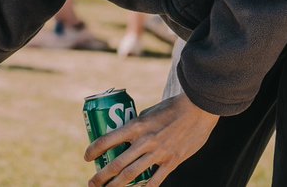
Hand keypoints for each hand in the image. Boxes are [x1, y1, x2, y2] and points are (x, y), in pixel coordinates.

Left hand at [85, 93, 218, 185]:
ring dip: (116, 186)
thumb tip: (126, 138)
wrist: (198, 109)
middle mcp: (145, 141)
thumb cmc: (172, 108)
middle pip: (117, 163)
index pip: (107, 140)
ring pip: (132, 175)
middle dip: (101, 176)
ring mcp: (159, 153)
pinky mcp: (172, 161)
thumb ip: (137, 126)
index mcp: (136, 125)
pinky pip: (155, 181)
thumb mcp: (148, 113)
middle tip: (92, 182)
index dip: (94, 150)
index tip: (87, 157)